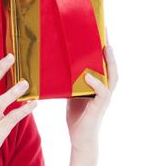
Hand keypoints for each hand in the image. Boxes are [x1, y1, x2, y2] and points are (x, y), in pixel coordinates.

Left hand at [66, 28, 118, 149]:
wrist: (79, 137)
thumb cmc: (76, 114)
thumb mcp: (71, 91)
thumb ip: (69, 78)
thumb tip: (54, 62)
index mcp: (98, 82)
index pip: (102, 61)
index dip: (103, 45)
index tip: (100, 28)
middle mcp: (104, 87)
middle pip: (111, 64)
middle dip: (109, 47)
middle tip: (105, 31)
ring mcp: (104, 97)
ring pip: (112, 76)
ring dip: (109, 62)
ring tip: (105, 48)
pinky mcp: (99, 107)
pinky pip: (102, 93)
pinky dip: (96, 84)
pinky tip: (89, 76)